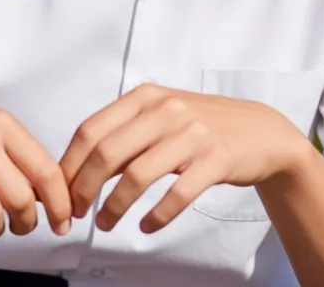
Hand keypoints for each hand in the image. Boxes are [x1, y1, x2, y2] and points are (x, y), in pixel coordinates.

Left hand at [59, 83, 309, 233]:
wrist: (261, 131)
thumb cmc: (201, 127)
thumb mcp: (160, 118)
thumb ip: (122, 137)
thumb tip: (79, 171)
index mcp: (145, 97)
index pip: (90, 130)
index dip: (70, 165)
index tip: (62, 191)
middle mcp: (166, 110)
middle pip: (106, 153)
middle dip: (84, 189)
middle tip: (78, 213)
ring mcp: (192, 134)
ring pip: (137, 176)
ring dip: (114, 207)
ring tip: (106, 225)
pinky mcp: (216, 159)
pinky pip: (177, 194)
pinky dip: (157, 216)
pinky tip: (147, 226)